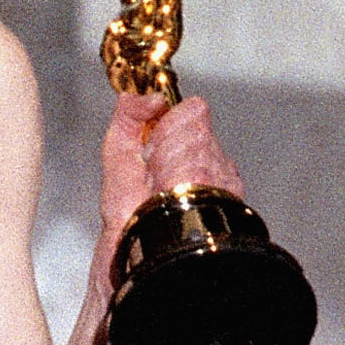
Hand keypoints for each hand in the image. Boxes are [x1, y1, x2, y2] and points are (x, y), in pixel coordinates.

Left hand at [100, 88, 246, 236]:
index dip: (165, 127)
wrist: (135, 248)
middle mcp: (213, 160)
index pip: (193, 109)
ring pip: (198, 144)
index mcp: (190, 145)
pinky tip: (172, 200)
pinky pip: (198, 167)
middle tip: (152, 177)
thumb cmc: (128, 211)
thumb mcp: (118, 152)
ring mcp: (223, 175)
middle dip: (164, 148)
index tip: (148, 152)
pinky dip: (177, 182)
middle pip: (196, 123)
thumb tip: (145, 95)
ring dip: (169, 169)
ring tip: (160, 192)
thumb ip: (128, 116)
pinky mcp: (226, 192)